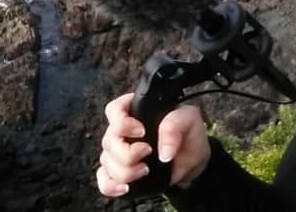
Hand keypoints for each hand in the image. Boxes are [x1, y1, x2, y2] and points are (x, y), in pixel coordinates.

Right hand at [96, 93, 211, 196]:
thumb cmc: (187, 136)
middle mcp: (123, 130)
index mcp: (137, 110)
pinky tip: (127, 186)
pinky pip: (104, 180)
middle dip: (128, 153)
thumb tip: (163, 151)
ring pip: (107, 162)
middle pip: (109, 140)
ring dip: (126, 171)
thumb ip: (175, 126)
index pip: (114, 109)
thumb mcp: (189, 121)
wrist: (191, 162)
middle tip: (148, 152)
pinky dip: (112, 185)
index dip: (122, 122)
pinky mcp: (118, 171)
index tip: (141, 131)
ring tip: (146, 170)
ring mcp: (117, 151)